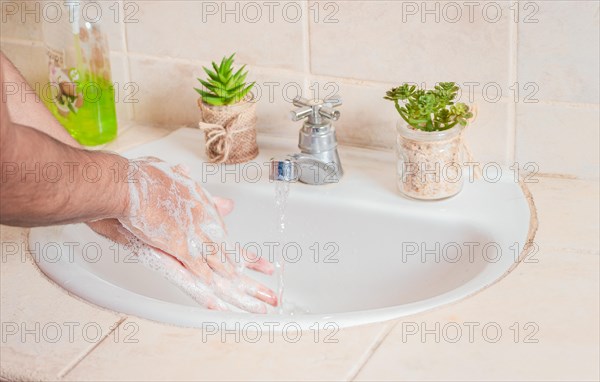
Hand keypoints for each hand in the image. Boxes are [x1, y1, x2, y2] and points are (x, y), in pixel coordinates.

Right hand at [89, 157, 276, 312]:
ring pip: (221, 270)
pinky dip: (204, 290)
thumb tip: (227, 204)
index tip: (267, 268)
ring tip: (257, 306)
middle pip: (232, 261)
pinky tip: (218, 304)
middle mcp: (204, 227)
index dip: (250, 259)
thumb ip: (206, 199)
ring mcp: (191, 238)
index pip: (231, 243)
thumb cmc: (147, 180)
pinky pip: (193, 273)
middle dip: (253, 282)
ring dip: (239, 291)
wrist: (128, 182)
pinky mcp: (175, 247)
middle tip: (273, 297)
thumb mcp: (184, 186)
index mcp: (205, 216)